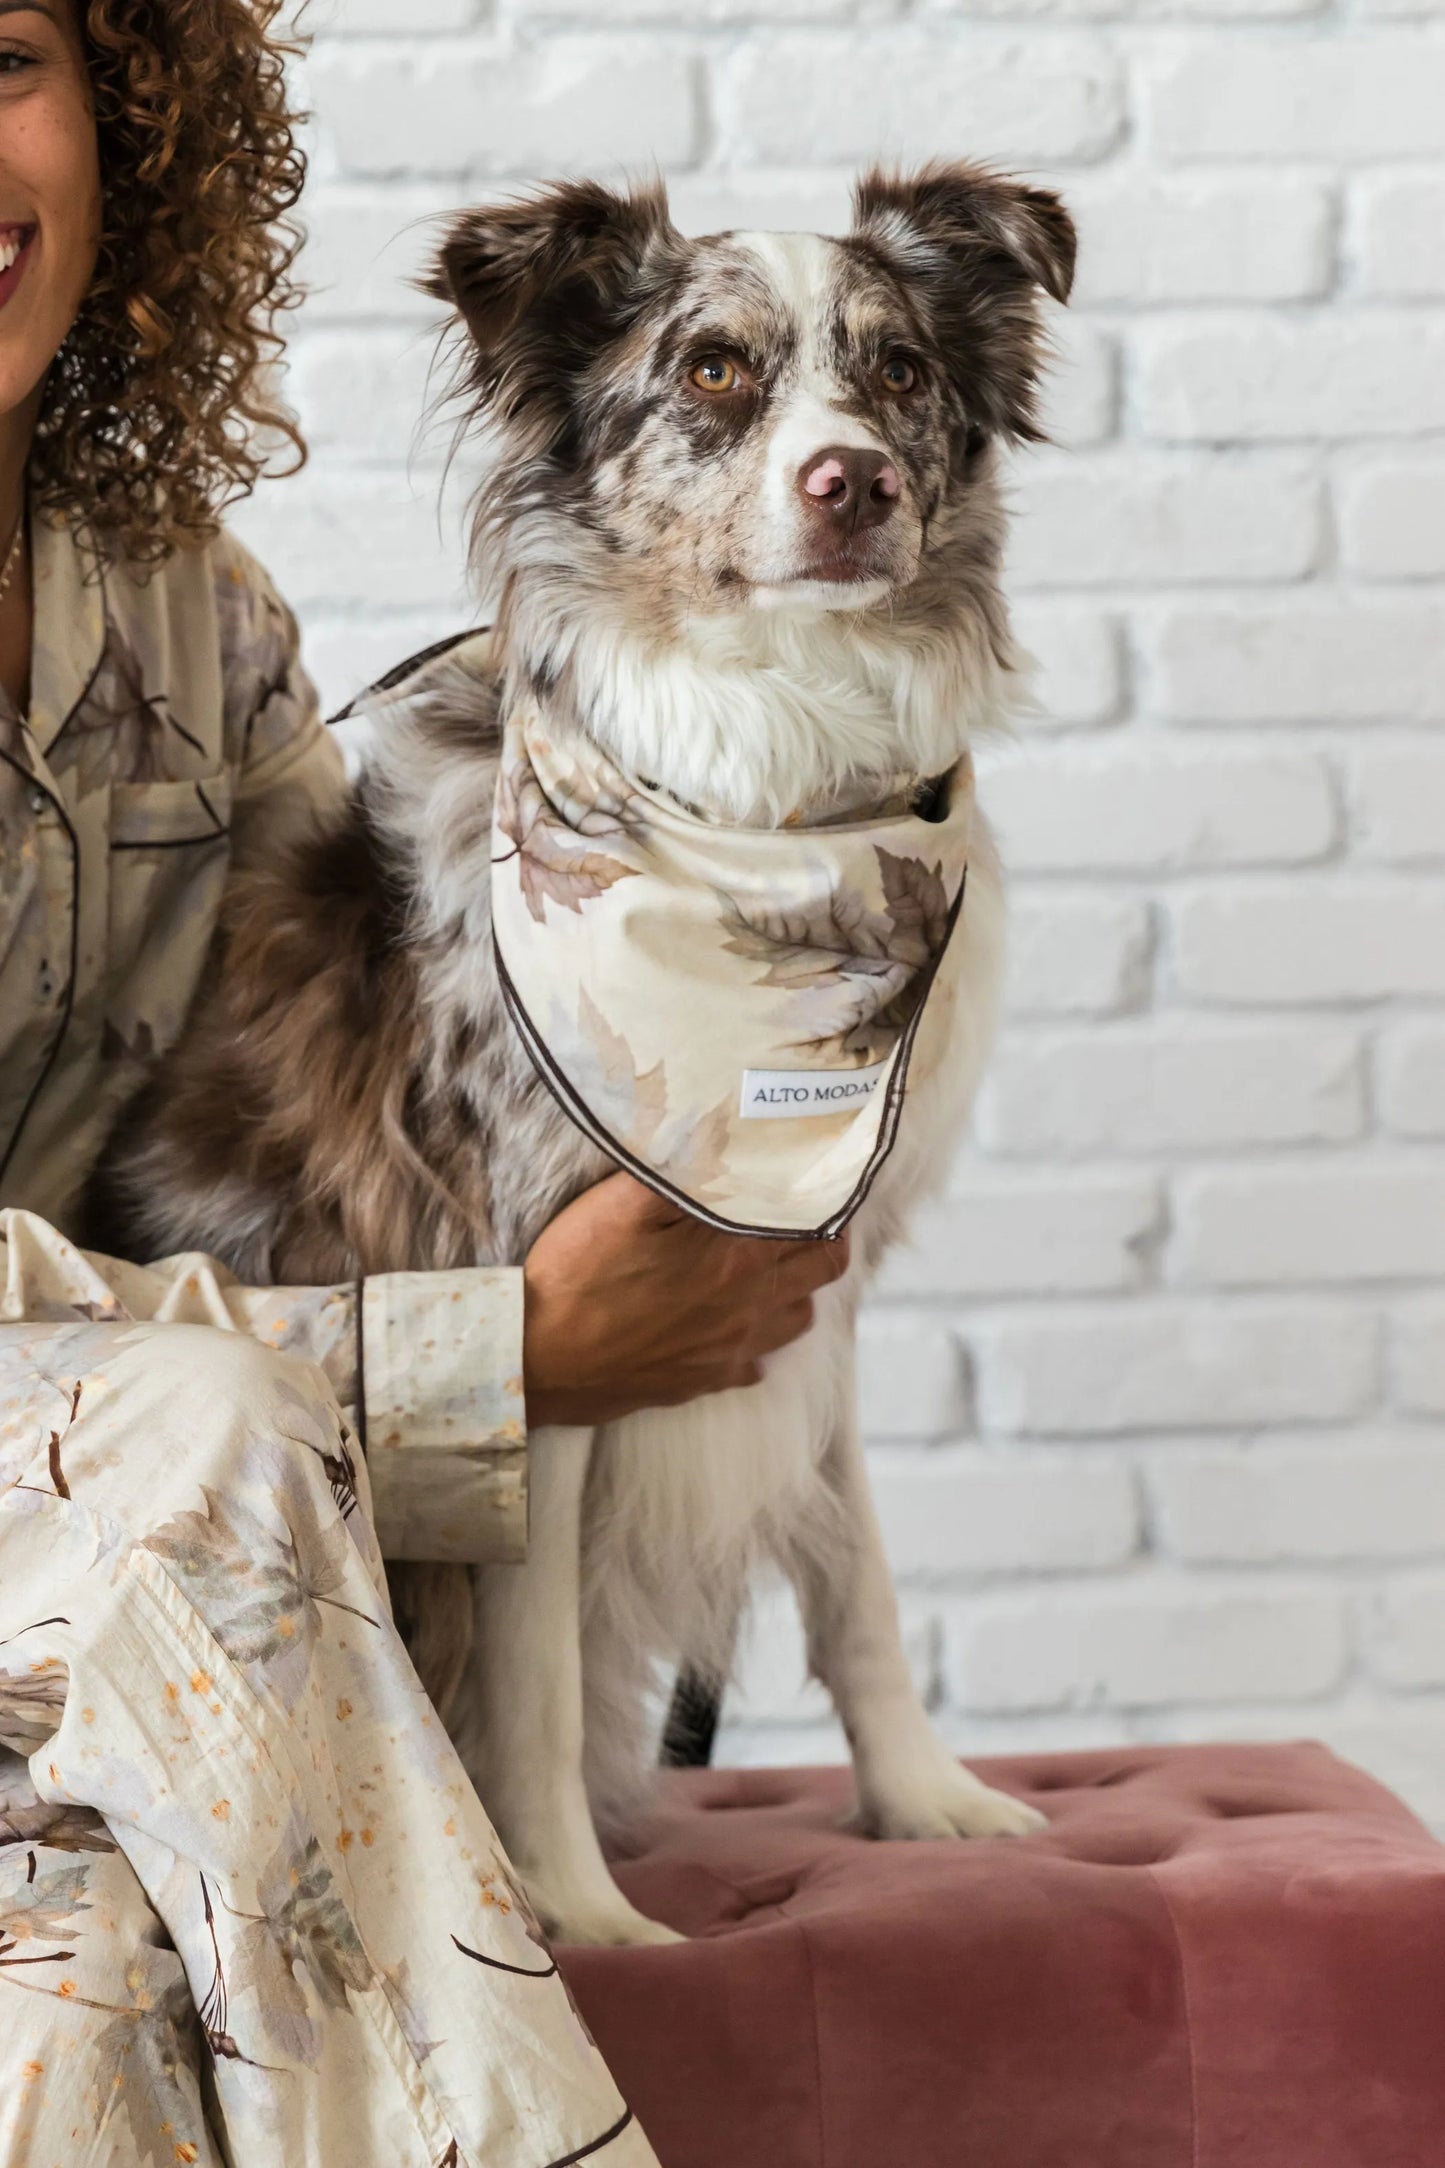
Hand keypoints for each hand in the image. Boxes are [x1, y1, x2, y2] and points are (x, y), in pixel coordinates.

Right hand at [521, 1171, 850, 1427]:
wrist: (537, 1359)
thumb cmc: (577, 1275)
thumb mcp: (624, 1201)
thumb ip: (683, 1169)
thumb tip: (725, 1141)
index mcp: (737, 1256)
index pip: (817, 1222)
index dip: (822, 1196)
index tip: (814, 1177)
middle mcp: (748, 1307)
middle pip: (824, 1269)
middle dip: (824, 1236)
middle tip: (802, 1213)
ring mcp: (729, 1350)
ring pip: (800, 1317)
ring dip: (796, 1286)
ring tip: (770, 1263)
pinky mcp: (704, 1381)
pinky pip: (757, 1363)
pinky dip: (757, 1338)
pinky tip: (730, 1319)